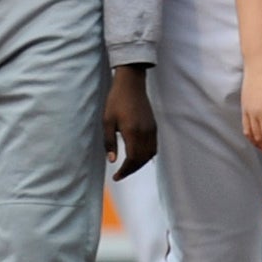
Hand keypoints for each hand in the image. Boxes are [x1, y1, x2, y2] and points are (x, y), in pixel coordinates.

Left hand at [103, 63, 156, 179]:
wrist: (131, 84)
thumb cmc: (116, 100)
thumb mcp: (107, 121)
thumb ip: (109, 142)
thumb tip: (112, 160)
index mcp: (133, 132)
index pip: (132, 159)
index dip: (125, 171)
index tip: (116, 177)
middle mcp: (145, 133)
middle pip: (142, 160)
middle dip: (131, 170)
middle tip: (120, 175)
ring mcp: (152, 130)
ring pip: (150, 154)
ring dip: (140, 164)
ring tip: (128, 167)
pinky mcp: (154, 126)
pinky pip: (153, 147)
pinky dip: (147, 155)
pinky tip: (138, 156)